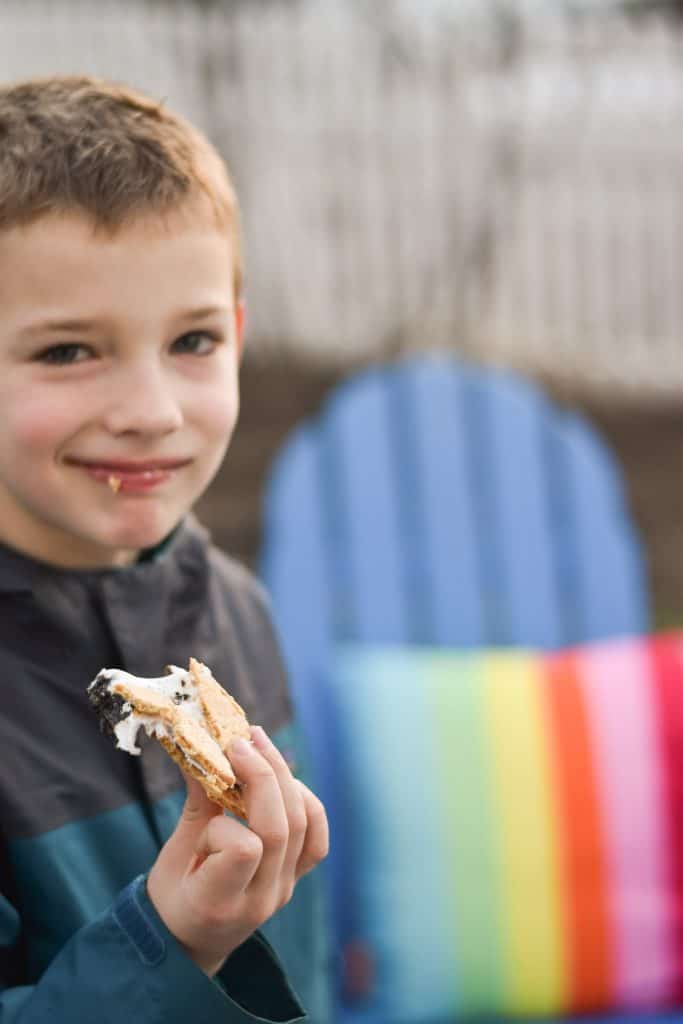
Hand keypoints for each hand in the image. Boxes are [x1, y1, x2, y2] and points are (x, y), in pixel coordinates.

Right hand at [146, 726, 328, 975]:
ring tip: (259, 746)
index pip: (245, 849)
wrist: (191, 942)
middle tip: (240, 740)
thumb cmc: (172, 897)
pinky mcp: (296, 878)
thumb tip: (202, 746)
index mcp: (219, 901)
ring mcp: (284, 889)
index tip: (206, 794)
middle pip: (280, 827)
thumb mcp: (173, 855)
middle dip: (263, 774)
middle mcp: (261, 899)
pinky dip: (306, 802)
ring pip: (303, 823)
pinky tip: (284, 781)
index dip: (226, 818)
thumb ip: (196, 804)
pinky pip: (316, 836)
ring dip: (284, 777)